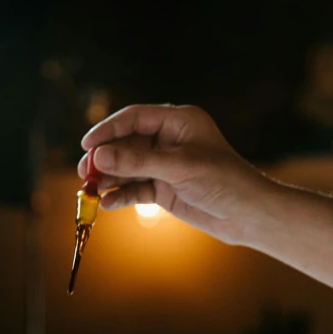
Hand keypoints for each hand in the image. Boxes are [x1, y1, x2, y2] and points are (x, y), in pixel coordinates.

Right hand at [78, 104, 274, 243]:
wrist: (247, 215)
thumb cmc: (224, 181)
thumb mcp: (179, 167)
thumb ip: (138, 161)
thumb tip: (100, 156)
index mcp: (178, 121)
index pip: (134, 118)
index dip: (108, 130)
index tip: (87, 145)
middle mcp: (169, 140)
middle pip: (126, 144)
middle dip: (105, 158)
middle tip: (85, 172)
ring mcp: (166, 166)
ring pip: (129, 168)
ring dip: (110, 178)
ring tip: (90, 190)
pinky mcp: (165, 189)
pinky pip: (137, 189)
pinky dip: (122, 196)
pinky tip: (108, 204)